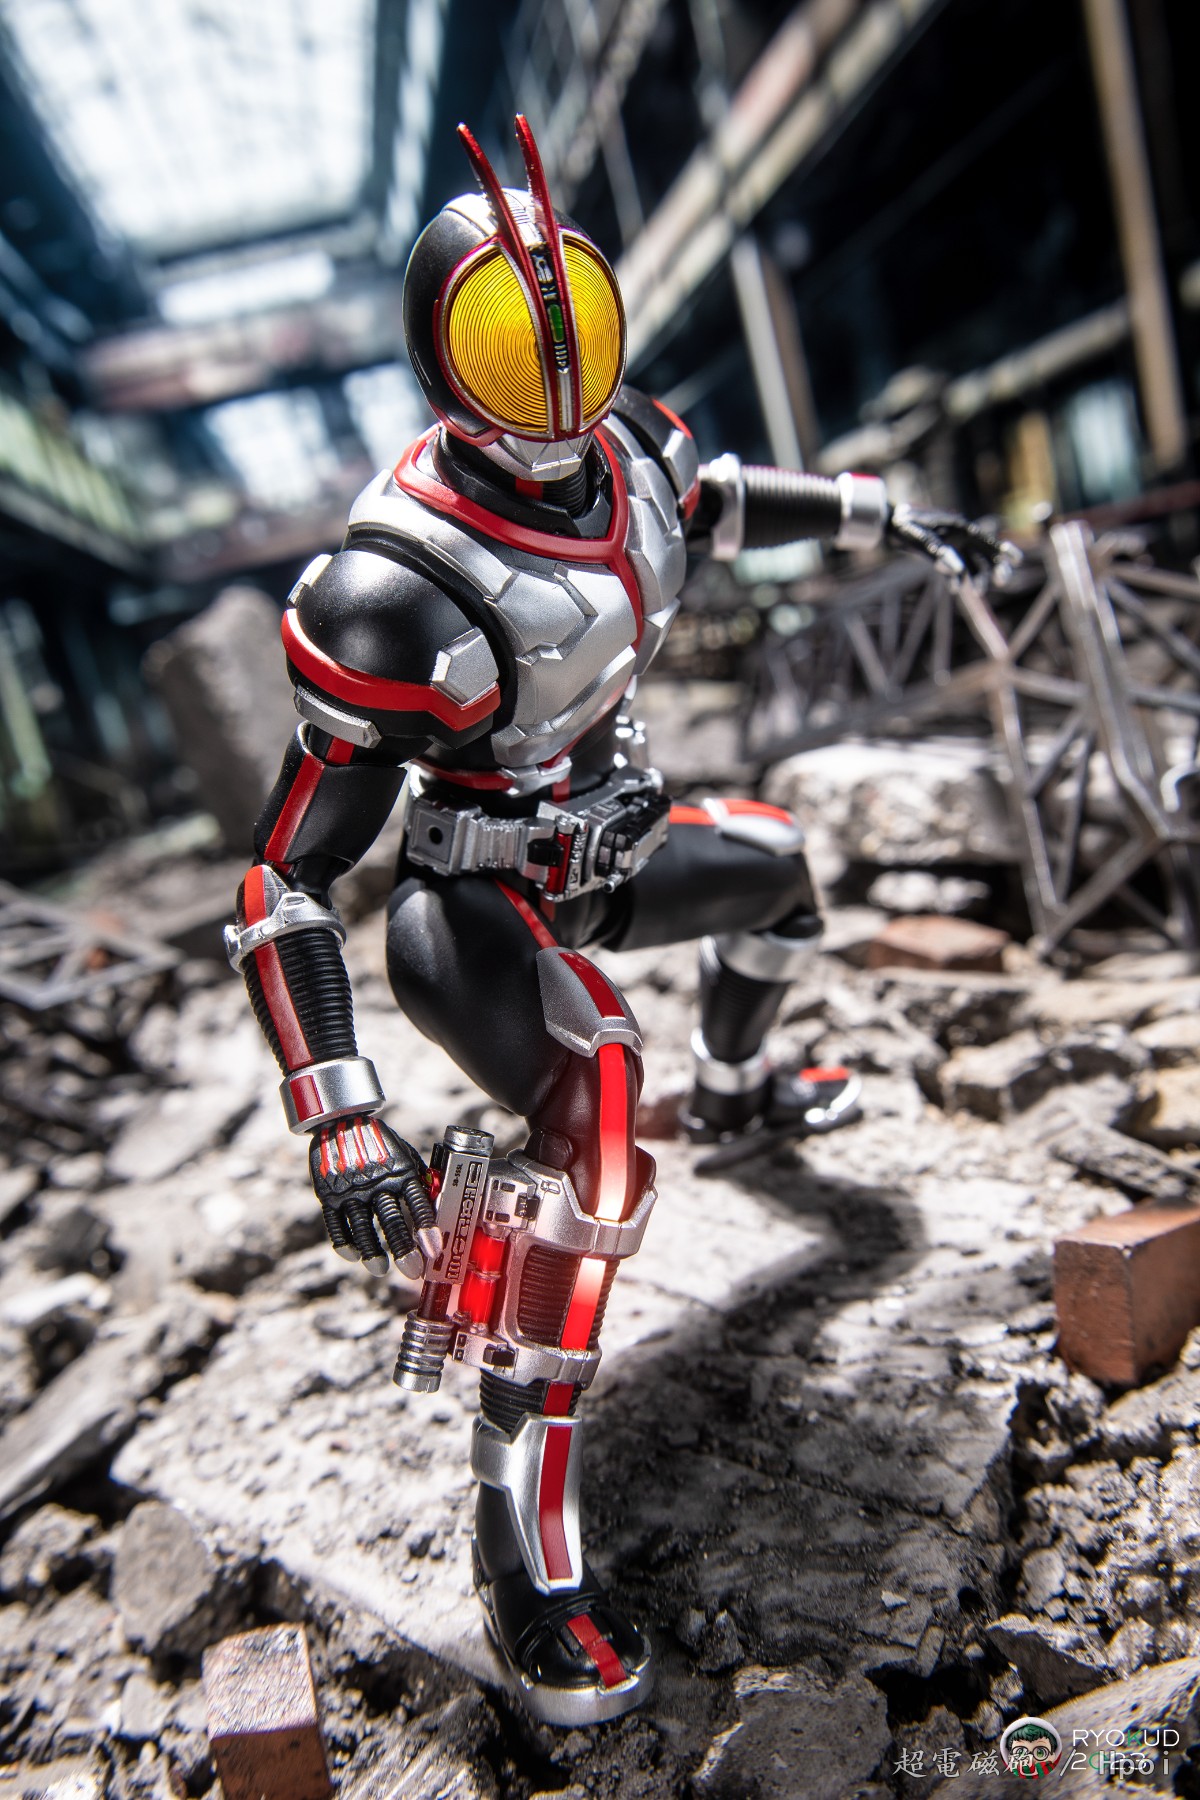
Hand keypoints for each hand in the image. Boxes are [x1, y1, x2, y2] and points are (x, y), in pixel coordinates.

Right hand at [310, 1116, 440, 1275]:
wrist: (340, 1121)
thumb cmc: (380, 1143)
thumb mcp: (404, 1154)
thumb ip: (418, 1181)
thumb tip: (439, 1207)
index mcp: (400, 1170)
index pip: (416, 1202)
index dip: (425, 1227)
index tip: (434, 1249)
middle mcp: (376, 1181)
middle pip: (391, 1220)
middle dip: (403, 1249)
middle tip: (413, 1271)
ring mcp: (351, 1189)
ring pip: (362, 1228)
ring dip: (373, 1252)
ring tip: (381, 1270)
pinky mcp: (329, 1195)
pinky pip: (336, 1225)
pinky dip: (345, 1244)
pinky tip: (355, 1257)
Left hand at [886, 504, 1018, 586]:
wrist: (892, 524)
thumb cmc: (907, 525)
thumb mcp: (921, 538)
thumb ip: (940, 553)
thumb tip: (957, 569)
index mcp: (961, 528)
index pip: (987, 540)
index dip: (1003, 550)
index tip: (1018, 560)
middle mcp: (961, 538)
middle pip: (985, 555)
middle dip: (996, 568)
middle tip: (1002, 582)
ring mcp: (953, 547)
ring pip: (972, 566)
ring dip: (976, 579)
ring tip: (976, 592)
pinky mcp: (943, 556)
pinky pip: (956, 571)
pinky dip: (957, 580)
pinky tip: (954, 589)